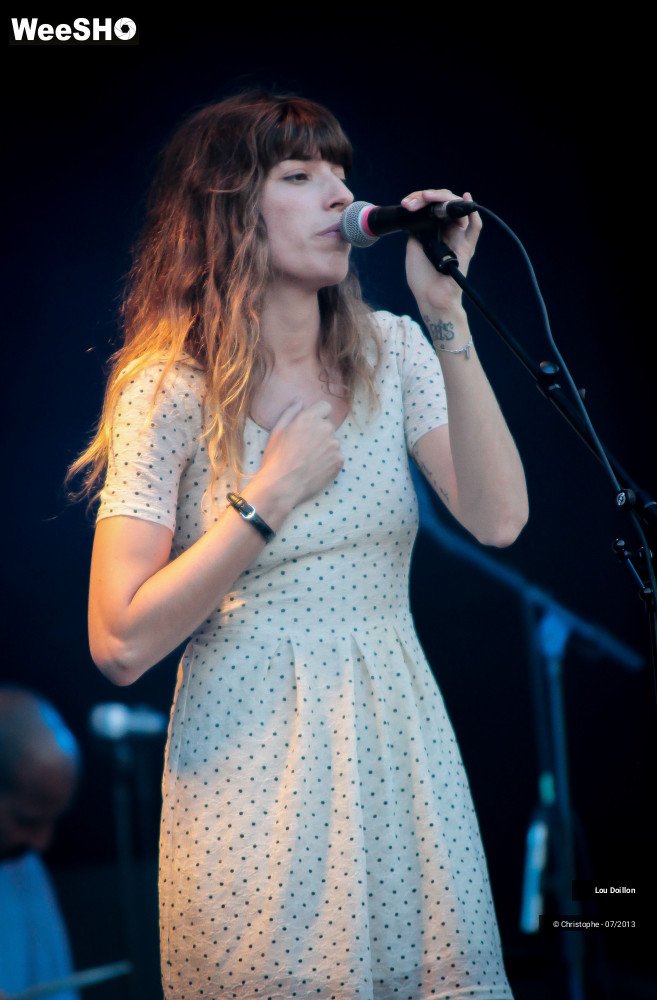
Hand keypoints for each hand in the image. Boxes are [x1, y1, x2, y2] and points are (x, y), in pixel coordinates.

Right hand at [254, 398, 343, 505]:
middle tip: (306, 447)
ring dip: (325, 447)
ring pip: (333, 442)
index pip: (325, 407)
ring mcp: (335, 445)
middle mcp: (325, 428)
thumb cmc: (276, 457)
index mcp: (310, 418)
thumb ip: (290, 412)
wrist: (283, 485)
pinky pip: (337, 456)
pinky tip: (316, 468)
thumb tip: (300, 401)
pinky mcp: (340, 460)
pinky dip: (329, 461)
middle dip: (320, 433)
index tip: (310, 426)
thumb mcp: (277, 431)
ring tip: (310, 460)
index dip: (318, 415)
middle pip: (328, 426)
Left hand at [402, 189, 481, 312]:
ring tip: (430, 196)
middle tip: (417, 199)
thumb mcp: (413, 248)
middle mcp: (448, 233)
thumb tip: (420, 213)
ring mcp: (459, 239)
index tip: (409, 202)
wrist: (431, 297)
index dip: (422, 200)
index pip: (432, 209)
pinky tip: (466, 198)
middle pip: (446, 205)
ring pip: (459, 211)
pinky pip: (475, 227)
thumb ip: (419, 229)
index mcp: (435, 233)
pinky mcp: (467, 247)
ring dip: (445, 199)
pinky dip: (472, 212)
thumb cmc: (422, 278)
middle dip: (431, 196)